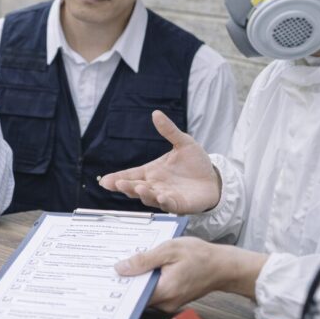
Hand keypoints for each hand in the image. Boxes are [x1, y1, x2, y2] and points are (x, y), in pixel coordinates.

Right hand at [98, 110, 220, 213]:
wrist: (214, 178)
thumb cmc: (196, 163)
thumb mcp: (183, 143)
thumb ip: (169, 131)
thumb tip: (156, 113)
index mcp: (151, 171)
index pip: (130, 175)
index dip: (117, 179)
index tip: (105, 181)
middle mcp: (154, 185)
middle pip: (135, 188)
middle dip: (126, 187)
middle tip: (118, 184)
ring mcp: (165, 196)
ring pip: (149, 198)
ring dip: (143, 194)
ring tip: (139, 188)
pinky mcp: (178, 205)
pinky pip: (168, 205)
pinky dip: (163, 202)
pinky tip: (161, 196)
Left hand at [114, 239, 266, 311]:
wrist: (223, 266)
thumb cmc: (200, 255)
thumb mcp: (169, 249)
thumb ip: (144, 260)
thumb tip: (120, 269)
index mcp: (164, 291)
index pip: (133, 296)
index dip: (117, 287)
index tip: (103, 277)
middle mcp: (166, 303)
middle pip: (136, 296)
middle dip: (124, 283)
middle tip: (109, 268)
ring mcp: (169, 304)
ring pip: (144, 295)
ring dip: (136, 281)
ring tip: (124, 265)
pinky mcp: (172, 300)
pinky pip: (153, 293)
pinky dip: (146, 282)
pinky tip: (142, 268)